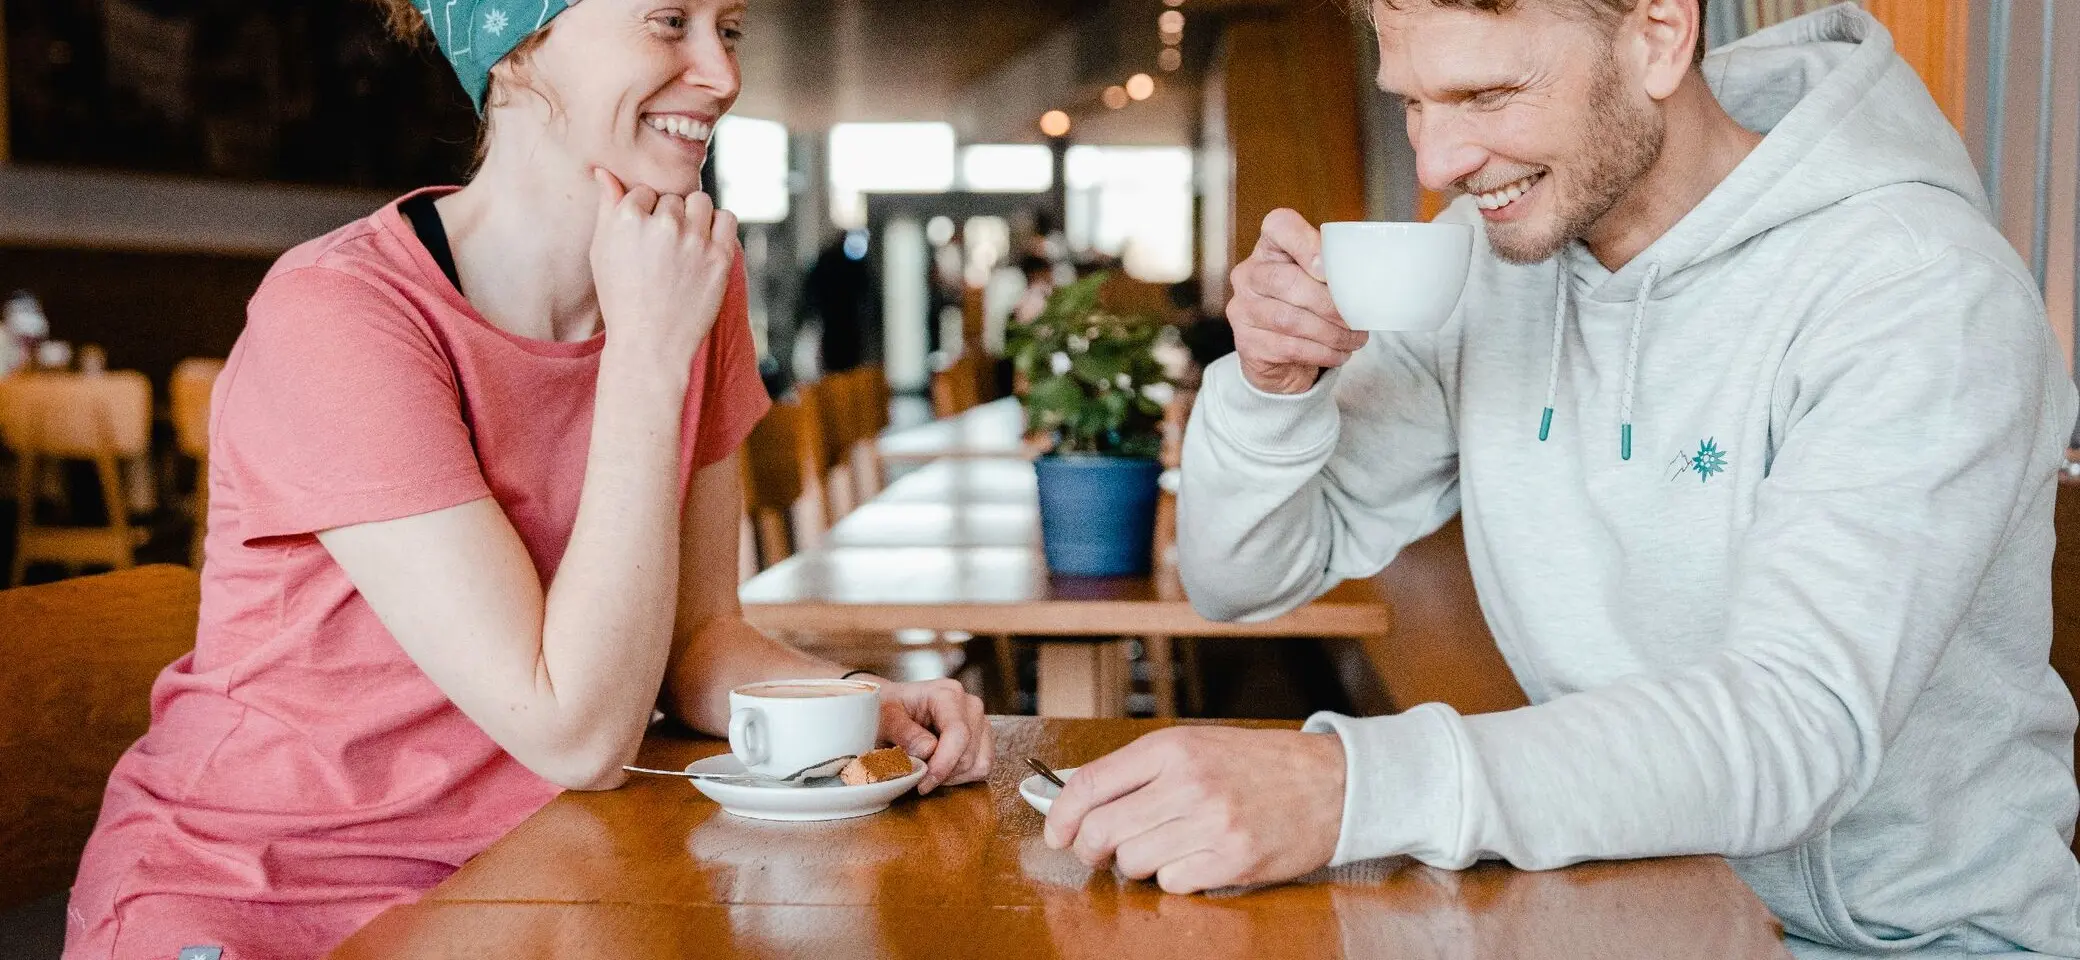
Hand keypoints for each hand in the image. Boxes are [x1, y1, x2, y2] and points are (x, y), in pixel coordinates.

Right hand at [588, 167, 739, 367]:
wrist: (650, 342)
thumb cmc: (621, 297)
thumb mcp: (602, 250)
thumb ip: (607, 207)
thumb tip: (603, 171)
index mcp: (628, 217)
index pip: (644, 192)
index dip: (643, 213)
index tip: (642, 239)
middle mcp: (663, 224)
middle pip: (673, 198)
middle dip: (669, 216)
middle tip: (663, 248)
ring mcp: (694, 240)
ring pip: (701, 202)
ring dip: (695, 216)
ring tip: (685, 244)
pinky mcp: (720, 256)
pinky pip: (727, 219)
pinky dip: (718, 227)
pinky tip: (706, 245)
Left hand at [871, 677, 992, 793]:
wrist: (889, 708)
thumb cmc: (885, 709)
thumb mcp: (883, 718)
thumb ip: (903, 732)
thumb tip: (928, 750)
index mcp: (946, 693)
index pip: (958, 733)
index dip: (943, 763)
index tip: (923, 783)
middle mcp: (969, 705)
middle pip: (968, 754)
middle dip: (942, 772)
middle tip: (916, 774)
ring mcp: (979, 722)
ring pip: (977, 764)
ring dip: (951, 777)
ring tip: (927, 770)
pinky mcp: (982, 739)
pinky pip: (981, 768)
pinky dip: (960, 777)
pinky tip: (939, 770)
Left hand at [1042, 726, 1345, 893]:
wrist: (1332, 784)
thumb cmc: (1258, 765)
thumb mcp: (1195, 746)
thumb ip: (1139, 770)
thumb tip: (1078, 797)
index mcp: (1172, 749)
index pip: (1089, 784)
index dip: (1062, 815)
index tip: (1057, 832)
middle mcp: (1188, 784)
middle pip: (1102, 831)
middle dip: (1090, 848)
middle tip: (1099, 851)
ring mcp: (1211, 824)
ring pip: (1132, 863)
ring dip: (1136, 864)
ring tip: (1161, 849)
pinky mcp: (1233, 861)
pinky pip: (1172, 883)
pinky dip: (1173, 879)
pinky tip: (1194, 860)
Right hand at [1227, 209, 1369, 394]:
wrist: (1278, 355)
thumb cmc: (1306, 307)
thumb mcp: (1317, 279)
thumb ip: (1337, 269)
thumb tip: (1373, 276)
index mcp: (1270, 248)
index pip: (1278, 226)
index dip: (1304, 243)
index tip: (1327, 268)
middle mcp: (1249, 275)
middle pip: (1285, 281)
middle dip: (1328, 303)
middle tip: (1357, 318)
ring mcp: (1243, 310)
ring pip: (1290, 320)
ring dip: (1331, 333)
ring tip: (1355, 338)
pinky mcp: (1248, 343)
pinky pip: (1290, 347)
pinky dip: (1323, 352)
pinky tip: (1340, 353)